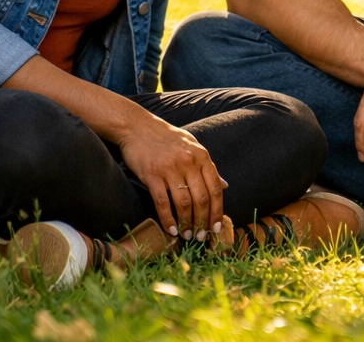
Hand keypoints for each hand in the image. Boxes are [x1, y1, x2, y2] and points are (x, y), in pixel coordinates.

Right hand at [118, 112, 224, 240]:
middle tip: (201, 236)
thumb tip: (224, 186)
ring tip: (186, 235)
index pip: (215, 188)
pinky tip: (170, 229)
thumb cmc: (168, 139)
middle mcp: (189, 161)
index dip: (218, 211)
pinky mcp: (152, 175)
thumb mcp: (193, 147)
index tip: (217, 228)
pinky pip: (162, 202)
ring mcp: (170, 168)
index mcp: (202, 156)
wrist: (139, 127)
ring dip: (186, 223)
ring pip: (183, 203)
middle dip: (203, 221)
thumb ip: (208, 166)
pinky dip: (167, 219)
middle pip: (202, 198)